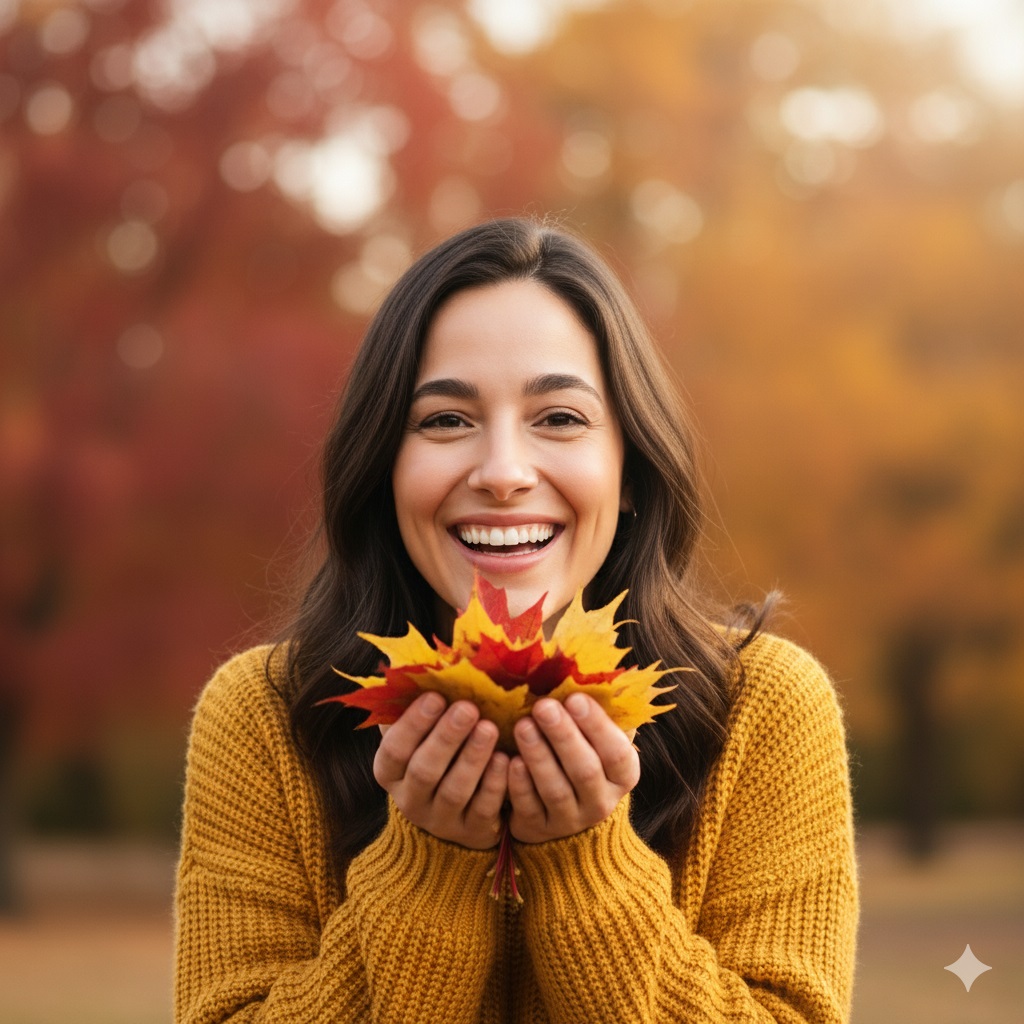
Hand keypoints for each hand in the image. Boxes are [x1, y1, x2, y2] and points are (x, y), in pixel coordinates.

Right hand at [374, 692, 508, 849]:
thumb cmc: (440, 750)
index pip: (394, 750)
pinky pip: (484, 810)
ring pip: (455, 791)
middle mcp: (410, 799)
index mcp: (390, 772)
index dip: (413, 724)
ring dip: (473, 758)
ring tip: (489, 728)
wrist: (459, 807)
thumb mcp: (421, 732)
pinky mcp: (472, 832)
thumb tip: (420, 665)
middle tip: (468, 708)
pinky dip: (495, 784)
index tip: (435, 696)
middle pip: (424, 771)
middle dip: (446, 737)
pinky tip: (507, 759)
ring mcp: (441, 820)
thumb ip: (416, 705)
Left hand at [508, 693, 639, 842]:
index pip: (616, 752)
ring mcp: (570, 819)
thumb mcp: (597, 737)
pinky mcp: (539, 829)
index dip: (597, 725)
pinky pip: (529, 807)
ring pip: (555, 789)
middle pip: (585, 770)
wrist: (564, 810)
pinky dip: (519, 784)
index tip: (574, 697)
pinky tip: (510, 760)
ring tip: (522, 725)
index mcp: (623, 774)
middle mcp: (602, 801)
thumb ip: (599, 711)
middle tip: (542, 706)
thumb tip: (591, 668)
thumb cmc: (581, 754)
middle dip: (563, 736)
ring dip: (538, 756)